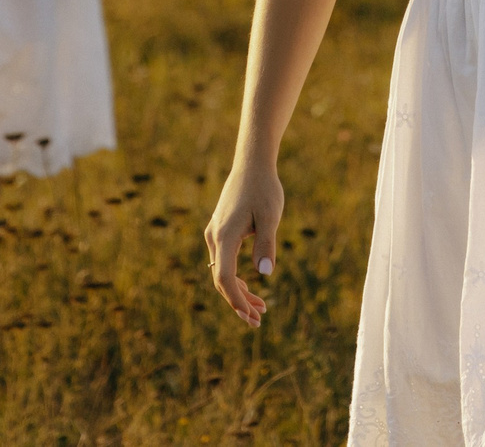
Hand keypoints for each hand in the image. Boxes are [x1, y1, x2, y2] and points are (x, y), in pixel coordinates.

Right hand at [204, 153, 283, 326]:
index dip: (236, 300)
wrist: (252, 164)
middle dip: (239, 302)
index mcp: (224, 236)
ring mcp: (215, 234)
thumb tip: (265, 275)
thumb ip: (266, 244)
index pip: (224, 278)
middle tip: (258, 321)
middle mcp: (214, 237)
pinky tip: (251, 286)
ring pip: (222, 272)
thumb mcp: (270, 216)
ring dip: (239, 292)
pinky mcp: (221, 230)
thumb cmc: (263, 188)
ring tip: (261, 308)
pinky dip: (236, 277)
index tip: (251, 316)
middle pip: (221, 280)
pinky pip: (224, 261)